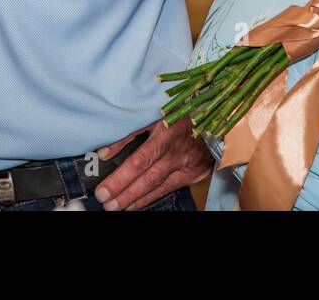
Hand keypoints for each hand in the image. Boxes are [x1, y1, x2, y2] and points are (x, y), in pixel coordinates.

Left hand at [93, 117, 211, 209]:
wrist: (215, 113)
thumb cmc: (181, 110)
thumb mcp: (154, 113)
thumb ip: (129, 132)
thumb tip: (105, 152)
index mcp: (165, 134)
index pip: (138, 162)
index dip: (119, 179)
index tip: (103, 190)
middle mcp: (176, 153)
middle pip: (147, 178)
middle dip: (124, 194)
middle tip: (107, 203)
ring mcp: (187, 164)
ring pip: (158, 186)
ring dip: (136, 198)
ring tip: (118, 207)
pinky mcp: (194, 172)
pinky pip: (170, 187)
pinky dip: (153, 196)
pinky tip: (139, 202)